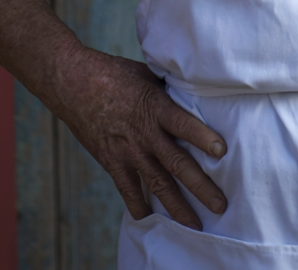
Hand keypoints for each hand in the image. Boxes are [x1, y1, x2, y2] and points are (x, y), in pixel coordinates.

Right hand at [53, 46, 226, 228]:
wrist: (74, 84)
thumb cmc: (114, 74)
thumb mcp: (147, 75)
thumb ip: (168, 91)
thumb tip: (191, 94)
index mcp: (156, 107)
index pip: (184, 124)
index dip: (203, 138)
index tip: (222, 151)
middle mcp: (145, 134)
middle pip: (177, 164)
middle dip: (201, 186)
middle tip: (220, 205)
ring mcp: (128, 151)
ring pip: (157, 184)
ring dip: (177, 206)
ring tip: (194, 224)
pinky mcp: (112, 162)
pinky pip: (128, 190)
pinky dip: (139, 205)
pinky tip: (150, 218)